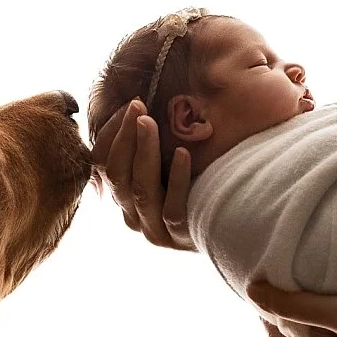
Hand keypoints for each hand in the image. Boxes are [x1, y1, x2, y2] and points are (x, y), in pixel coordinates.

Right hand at [91, 99, 194, 250]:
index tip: (130, 103)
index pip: (101, 163)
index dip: (111, 132)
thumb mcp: (166, 157)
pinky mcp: (181, 237)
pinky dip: (177, 179)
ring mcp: (156, 230)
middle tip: (138, 106)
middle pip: (117, 174)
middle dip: (126, 136)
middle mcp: (133, 215)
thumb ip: (145, 137)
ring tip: (151, 122)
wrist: (235, 218)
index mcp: (124, 195)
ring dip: (144, 151)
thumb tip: (134, 100)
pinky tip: (184, 153)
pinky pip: (173, 210)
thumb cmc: (199, 176)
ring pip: (141, 189)